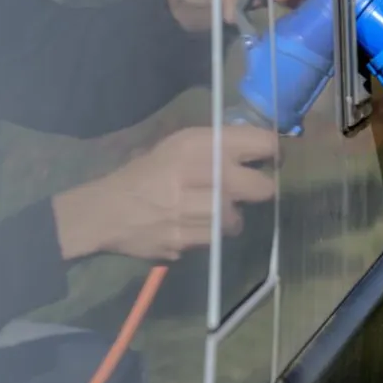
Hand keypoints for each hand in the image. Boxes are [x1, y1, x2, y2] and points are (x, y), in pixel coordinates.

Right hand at [53, 125, 277, 261]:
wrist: (108, 210)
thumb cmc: (147, 172)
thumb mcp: (178, 144)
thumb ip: (217, 145)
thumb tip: (258, 148)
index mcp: (200, 143)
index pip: (261, 143)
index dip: (274, 153)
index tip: (272, 159)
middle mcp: (202, 173)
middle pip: (262, 188)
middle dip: (258, 190)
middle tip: (247, 189)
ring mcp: (196, 209)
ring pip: (238, 219)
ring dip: (229, 217)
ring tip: (210, 210)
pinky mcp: (188, 239)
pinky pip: (217, 239)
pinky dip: (211, 235)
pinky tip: (193, 225)